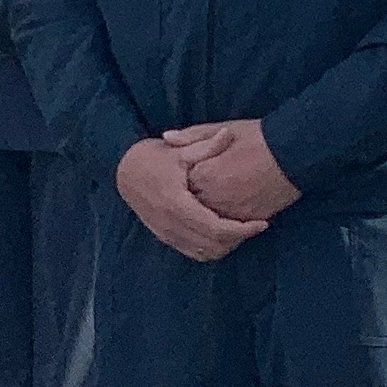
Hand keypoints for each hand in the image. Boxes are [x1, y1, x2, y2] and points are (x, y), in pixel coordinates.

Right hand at [119, 135, 263, 261]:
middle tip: (256, 226)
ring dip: (226, 246)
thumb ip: (205, 146)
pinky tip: (223, 235)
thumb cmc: (154, 158)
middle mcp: (170, 223)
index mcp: (176, 203)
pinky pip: (191, 252)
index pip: (215, 227)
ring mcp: (166, 233)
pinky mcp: (164, 236)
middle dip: (238, 239)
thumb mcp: (179, 150)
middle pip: (212, 245)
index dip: (242, 230)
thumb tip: (228, 133)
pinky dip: (211, 249)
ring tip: (242, 230)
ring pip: (203, 253)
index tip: (262, 223)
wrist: (124, 171)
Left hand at [164, 118, 300, 223]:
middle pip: (192, 208)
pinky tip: (227, 218)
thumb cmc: (260, 137)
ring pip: (208, 223)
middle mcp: (212, 197)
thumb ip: (192, 136)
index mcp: (202, 174)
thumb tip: (166, 137)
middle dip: (191, 204)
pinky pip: (228, 231)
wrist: (295, 152)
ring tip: (212, 209)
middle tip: (197, 195)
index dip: (182, 182)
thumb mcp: (223, 129)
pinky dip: (224, 228)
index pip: (180, 186)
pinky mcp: (247, 221)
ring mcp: (230, 211)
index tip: (185, 177)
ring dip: (207, 219)